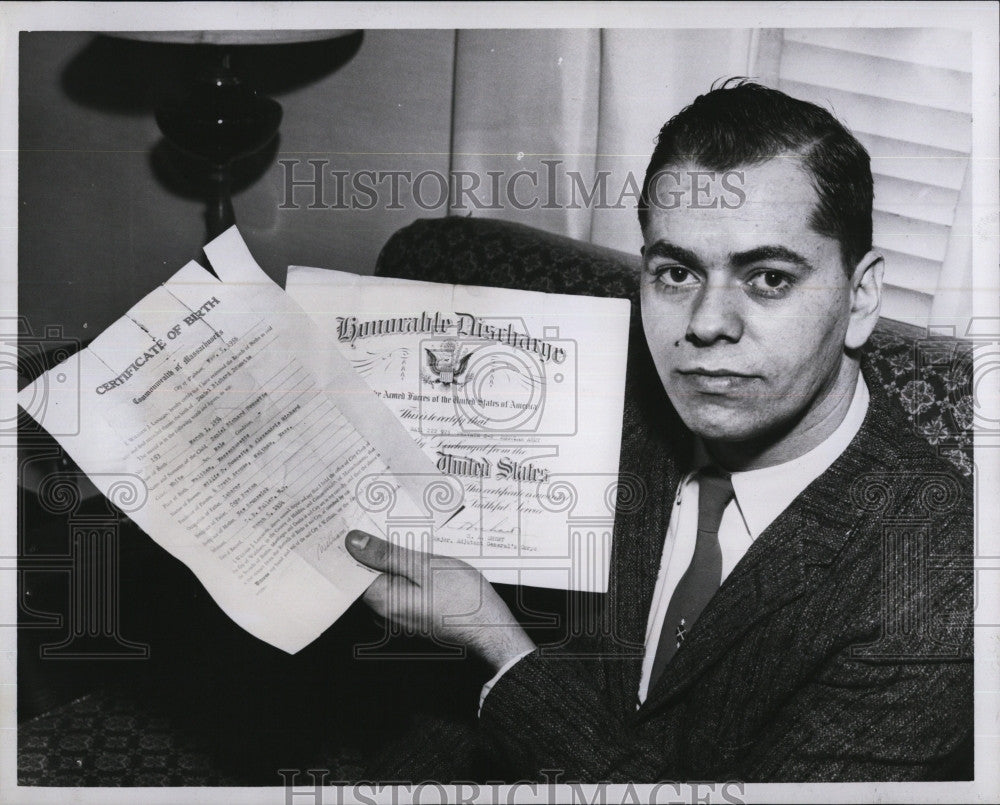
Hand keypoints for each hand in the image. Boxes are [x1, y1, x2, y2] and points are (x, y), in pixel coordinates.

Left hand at [346, 530, 534, 671]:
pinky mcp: (410, 616)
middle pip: (366, 576)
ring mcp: (397, 617)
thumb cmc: (462, 598)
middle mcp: (383, 613)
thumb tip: (353, 542)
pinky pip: (397, 590)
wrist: (489, 628)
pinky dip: (402, 573)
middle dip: (372, 550)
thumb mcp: (424, 565)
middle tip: (381, 523)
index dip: (350, 546)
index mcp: (381, 600)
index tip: (354, 524)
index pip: (350, 571)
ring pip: (383, 582)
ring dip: (390, 561)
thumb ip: (386, 554)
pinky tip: (418, 560)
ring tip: (405, 539)